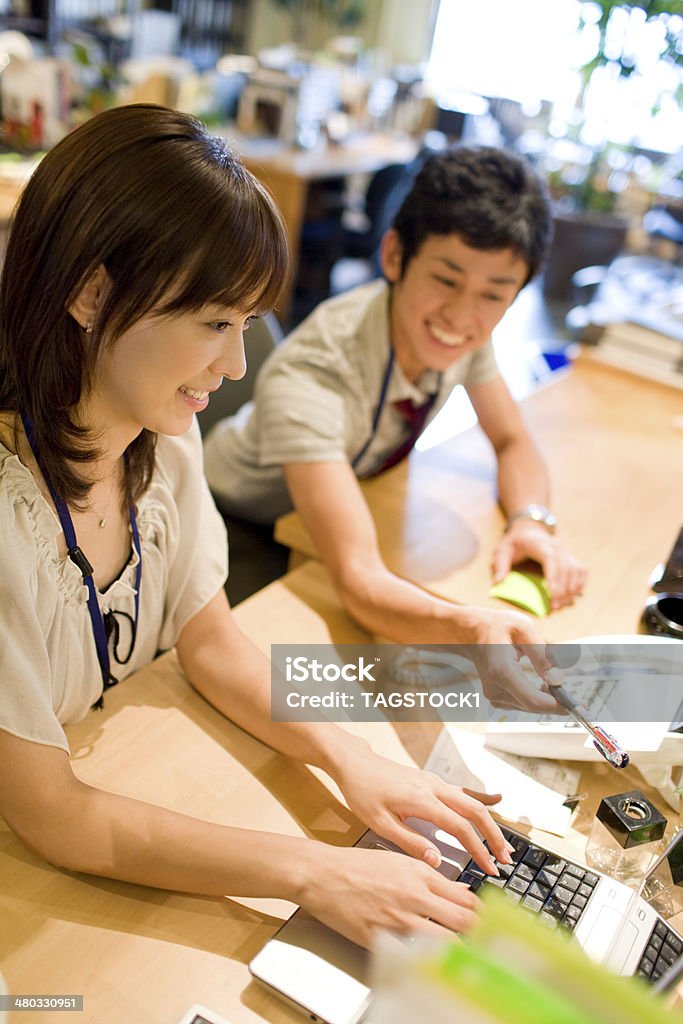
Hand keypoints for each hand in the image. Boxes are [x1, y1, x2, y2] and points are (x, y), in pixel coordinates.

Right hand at [299, 840, 478, 948]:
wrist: (324, 874)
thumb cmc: (358, 866)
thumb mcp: (401, 862)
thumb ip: (434, 878)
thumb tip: (462, 893)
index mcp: (421, 875)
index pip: (467, 900)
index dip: (484, 917)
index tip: (492, 926)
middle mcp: (415, 896)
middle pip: (463, 922)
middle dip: (479, 937)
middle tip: (488, 947)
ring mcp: (399, 919)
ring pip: (445, 943)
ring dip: (459, 953)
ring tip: (468, 962)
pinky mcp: (382, 939)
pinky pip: (413, 956)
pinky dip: (426, 962)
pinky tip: (434, 968)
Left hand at [329, 744, 513, 875]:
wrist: (355, 764)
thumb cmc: (363, 791)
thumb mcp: (379, 823)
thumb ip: (410, 842)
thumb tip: (437, 861)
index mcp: (422, 800)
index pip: (460, 828)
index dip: (478, 850)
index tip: (490, 869)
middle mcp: (434, 788)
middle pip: (475, 812)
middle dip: (494, 837)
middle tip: (505, 861)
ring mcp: (435, 782)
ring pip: (472, 801)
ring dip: (489, 823)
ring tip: (502, 845)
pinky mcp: (432, 781)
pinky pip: (462, 790)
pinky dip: (481, 797)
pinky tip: (496, 800)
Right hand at [465, 607, 565, 711]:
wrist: (472, 632)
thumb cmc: (498, 627)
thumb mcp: (524, 630)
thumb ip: (543, 655)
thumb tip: (559, 680)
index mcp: (502, 671)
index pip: (534, 700)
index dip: (558, 705)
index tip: (578, 704)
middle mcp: (495, 689)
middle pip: (534, 706)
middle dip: (556, 701)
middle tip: (570, 691)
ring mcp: (494, 696)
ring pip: (530, 707)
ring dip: (546, 699)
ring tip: (550, 679)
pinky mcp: (497, 699)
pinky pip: (523, 704)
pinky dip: (537, 698)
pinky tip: (540, 683)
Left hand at [492, 521, 586, 609]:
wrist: (529, 529)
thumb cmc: (514, 543)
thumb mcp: (502, 551)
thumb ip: (500, 566)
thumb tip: (498, 583)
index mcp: (540, 545)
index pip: (551, 559)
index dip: (553, 576)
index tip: (552, 594)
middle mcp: (557, 547)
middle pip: (566, 568)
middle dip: (562, 590)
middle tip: (554, 608)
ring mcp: (565, 552)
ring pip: (576, 571)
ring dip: (572, 590)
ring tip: (561, 606)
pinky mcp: (570, 558)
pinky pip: (581, 571)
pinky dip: (580, 584)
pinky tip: (573, 598)